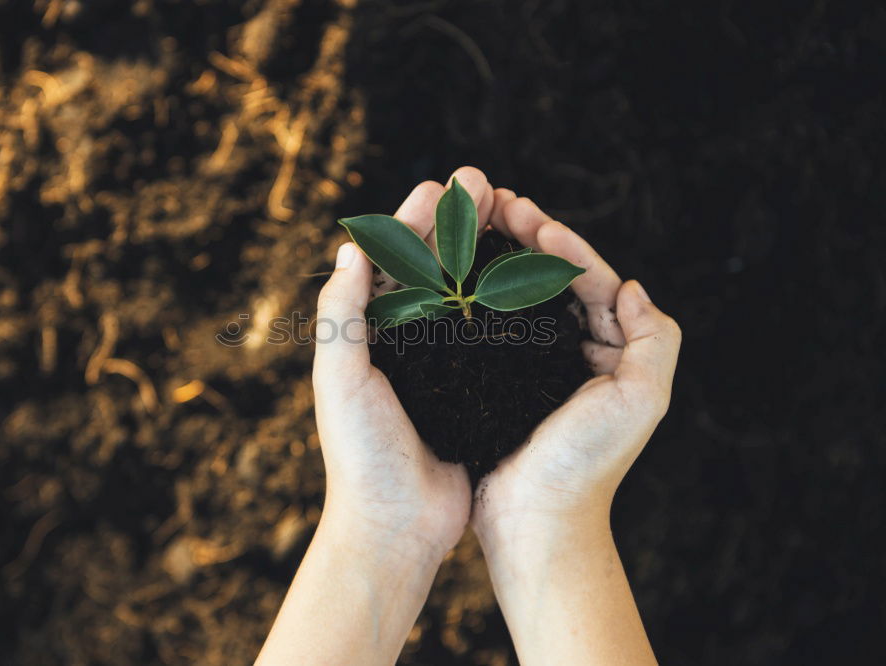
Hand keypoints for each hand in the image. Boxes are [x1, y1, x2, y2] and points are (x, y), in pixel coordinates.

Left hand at [312, 166, 496, 561]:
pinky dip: (506, 302)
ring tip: (515, 216)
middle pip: (431, 266)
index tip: (445, 184)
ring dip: (486, 253)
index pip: (391, 260)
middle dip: (457, 223)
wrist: (396, 524)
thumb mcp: (342, 379)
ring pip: (463, 293)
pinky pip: (490, 334)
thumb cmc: (361, 454)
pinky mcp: (471, 388)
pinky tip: (532, 279)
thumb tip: (350, 248)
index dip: (416, 219)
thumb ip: (342, 315)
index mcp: (366, 332)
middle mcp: (401, 341)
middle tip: (488, 184)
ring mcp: (439, 363)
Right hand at [472, 193, 680, 548]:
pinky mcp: (502, 382)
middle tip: (495, 203)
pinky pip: (494, 328)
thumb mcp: (641, 398)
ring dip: (501, 259)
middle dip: (528, 239)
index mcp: (615, 352)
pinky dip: (479, 297)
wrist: (536, 521)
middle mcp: (579, 354)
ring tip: (474, 226)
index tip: (529, 216)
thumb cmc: (587, 463)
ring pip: (522, 298)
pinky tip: (454, 276)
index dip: (562, 244)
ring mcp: (538, 368)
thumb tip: (634, 287)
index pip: (593, 281)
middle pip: (555, 281)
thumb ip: (654, 339)